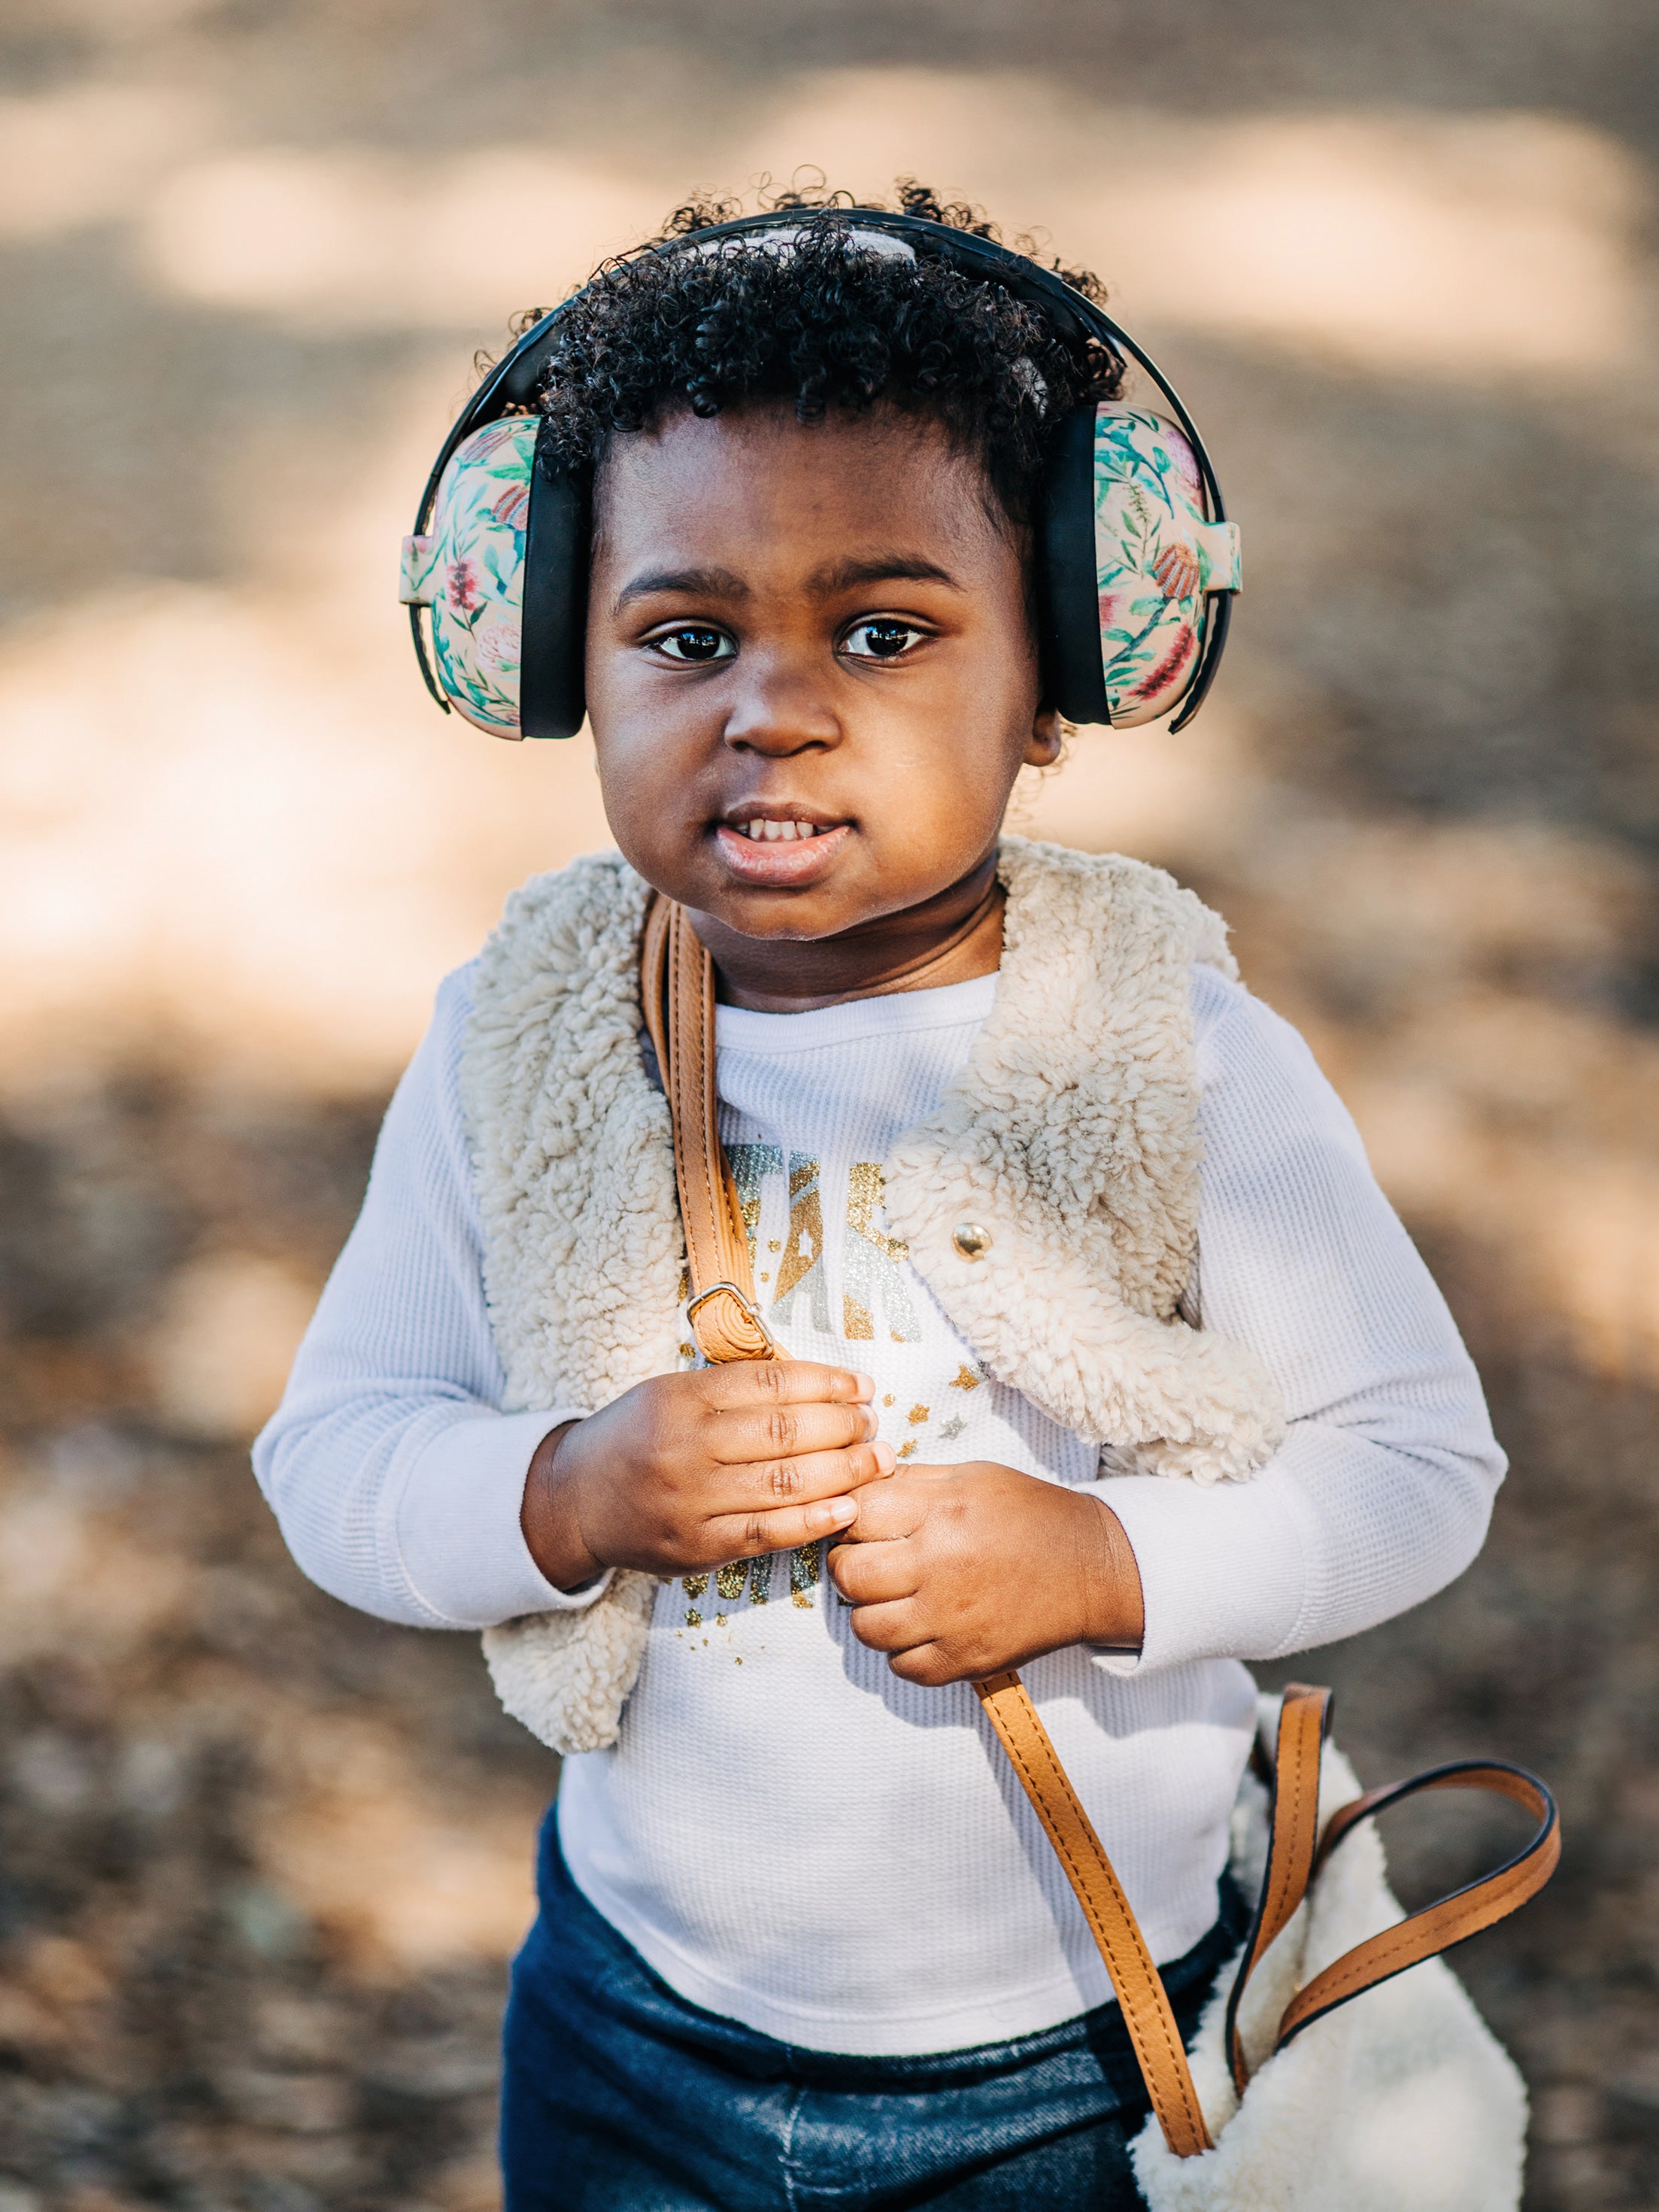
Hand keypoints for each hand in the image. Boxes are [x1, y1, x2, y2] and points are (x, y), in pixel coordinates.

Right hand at [522, 1363, 893, 1591]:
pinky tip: (848, 1507)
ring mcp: (691, 1502)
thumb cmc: (636, 1437)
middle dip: (844, 1426)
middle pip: (785, 1432)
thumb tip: (819, 1384)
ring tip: (877, 1460)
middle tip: (875, 1424)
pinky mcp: (697, 1548)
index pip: (771, 1383)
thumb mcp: (670, 1393)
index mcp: (681, 1399)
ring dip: (844, 1471)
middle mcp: (686, 1448)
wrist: (575, 1501)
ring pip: (784, 1483)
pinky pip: (767, 1534)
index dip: (827, 1383)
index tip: (863, 1387)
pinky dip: (814, 1521)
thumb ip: (733, 1388)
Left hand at [828, 1461, 1143, 1686]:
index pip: (856, 1514)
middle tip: (868, 1560)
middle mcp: (939, 1566)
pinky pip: (901, 1667)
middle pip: (850, 1574)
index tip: (859, 1522)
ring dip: (869, 1611)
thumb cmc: (1031, 1515)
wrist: (1092, 1568)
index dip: (849, 1516)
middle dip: (849, 1564)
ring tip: (891, 1597)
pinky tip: (919, 1628)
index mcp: (941, 1512)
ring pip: (865, 1627)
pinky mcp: (965, 1660)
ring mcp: (950, 1620)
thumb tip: (859, 1484)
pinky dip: (901, 1651)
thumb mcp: (972, 1477)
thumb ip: (913, 1481)